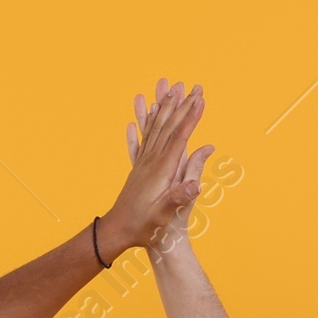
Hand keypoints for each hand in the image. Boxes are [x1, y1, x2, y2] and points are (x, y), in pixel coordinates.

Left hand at [100, 78, 212, 256]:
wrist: (117, 231)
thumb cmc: (143, 228)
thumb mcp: (163, 217)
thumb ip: (177, 200)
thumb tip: (195, 185)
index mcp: (161, 171)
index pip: (179, 137)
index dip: (191, 117)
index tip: (200, 99)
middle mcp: (151, 161)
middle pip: (168, 126)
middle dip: (181, 105)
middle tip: (191, 85)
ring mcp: (143, 163)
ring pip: (155, 128)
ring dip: (164, 107)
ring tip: (169, 88)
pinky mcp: (138, 167)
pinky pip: (142, 139)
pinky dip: (144, 122)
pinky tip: (142, 112)